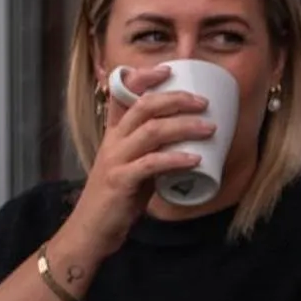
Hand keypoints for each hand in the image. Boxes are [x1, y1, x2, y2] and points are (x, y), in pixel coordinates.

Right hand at [65, 65, 214, 258]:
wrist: (90, 231)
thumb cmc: (116, 200)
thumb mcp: (133, 167)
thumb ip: (152, 151)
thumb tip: (186, 142)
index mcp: (114, 135)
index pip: (123, 95)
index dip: (144, 78)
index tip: (169, 70)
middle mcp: (113, 142)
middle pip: (143, 106)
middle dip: (176, 99)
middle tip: (203, 101)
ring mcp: (115, 160)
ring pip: (151, 131)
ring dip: (184, 126)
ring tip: (210, 128)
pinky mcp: (120, 182)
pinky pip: (151, 164)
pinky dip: (175, 159)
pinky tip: (196, 159)